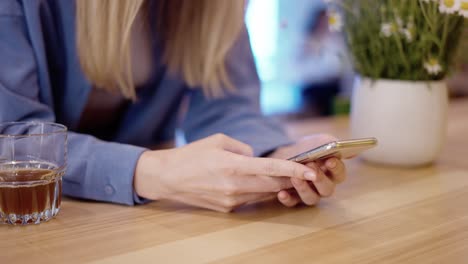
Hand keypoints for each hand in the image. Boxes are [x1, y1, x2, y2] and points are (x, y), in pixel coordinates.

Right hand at [134, 134, 320, 211]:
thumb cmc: (192, 154)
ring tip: (287, 175)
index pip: (271, 169)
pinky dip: (260, 190)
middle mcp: (235, 186)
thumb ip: (243, 148)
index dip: (295, 170)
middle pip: (274, 185)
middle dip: (292, 179)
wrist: (167, 178)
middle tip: (307, 170)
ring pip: (265, 194)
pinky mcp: (227, 208)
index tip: (312, 170)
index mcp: (233, 166)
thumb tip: (255, 158)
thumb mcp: (218, 140)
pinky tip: (260, 182)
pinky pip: (252, 199)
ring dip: (278, 185)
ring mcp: (232, 200)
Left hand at [269, 134, 346, 206]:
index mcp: (333, 173)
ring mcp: (309, 194)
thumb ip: (334, 144)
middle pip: (327, 189)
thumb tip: (351, 151)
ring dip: (303, 188)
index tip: (329, 160)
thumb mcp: (320, 141)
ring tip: (294, 177)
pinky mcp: (293, 199)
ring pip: (311, 198)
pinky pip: (292, 203)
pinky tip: (282, 192)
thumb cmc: (308, 147)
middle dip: (319, 178)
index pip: (340, 174)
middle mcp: (323, 187)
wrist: (287, 152)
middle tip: (311, 166)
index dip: (336, 168)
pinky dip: (287, 198)